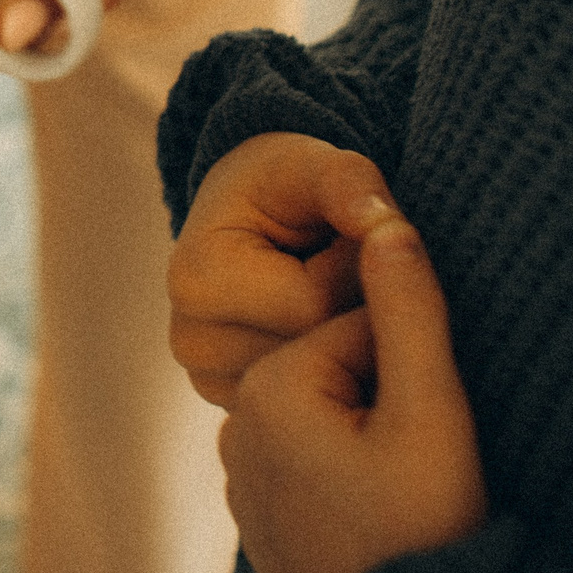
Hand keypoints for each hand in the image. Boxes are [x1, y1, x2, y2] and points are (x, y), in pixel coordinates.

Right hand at [169, 132, 399, 406]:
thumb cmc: (283, 188)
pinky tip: (324, 334)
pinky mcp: (233, 405)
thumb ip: (349, 182)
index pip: (313, 305)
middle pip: (313, 353)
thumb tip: (380, 221)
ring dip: (343, 342)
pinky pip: (312, 406)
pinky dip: (331, 371)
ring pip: (318, 385)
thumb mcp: (314, 166)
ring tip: (333, 298)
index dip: (354, 272)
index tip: (351, 242)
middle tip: (349, 273)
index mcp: (198, 279)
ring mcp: (210, 381)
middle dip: (350, 311)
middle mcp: (191, 342)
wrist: (251, 218)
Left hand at [221, 210, 485, 572]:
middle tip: (425, 468)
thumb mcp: (431, 411)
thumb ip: (411, 310)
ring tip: (410, 495)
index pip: (363, 329)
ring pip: (336, 418)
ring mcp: (244, 477)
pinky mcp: (263, 516)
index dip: (417, 369)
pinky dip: (355, 477)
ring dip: (379, 438)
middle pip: (345, 371)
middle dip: (394, 400)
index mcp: (270, 389)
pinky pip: (318, 463)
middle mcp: (239, 425)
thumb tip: (389, 221)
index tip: (437, 423)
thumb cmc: (423, 530)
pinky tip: (383, 518)